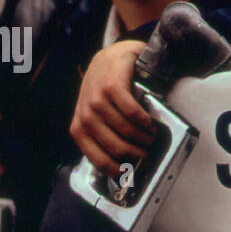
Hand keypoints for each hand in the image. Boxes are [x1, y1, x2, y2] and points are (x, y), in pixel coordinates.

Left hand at [70, 40, 155, 176]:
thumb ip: (104, 135)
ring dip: (142, 137)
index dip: (113, 168)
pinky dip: (143, 120)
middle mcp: (85, 114)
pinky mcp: (111, 86)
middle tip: (146, 152)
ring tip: (151, 136)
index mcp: (79, 127)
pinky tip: (149, 122)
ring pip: (124, 129)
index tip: (127, 173)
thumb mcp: (97, 115)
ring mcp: (96, 99)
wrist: (111, 58)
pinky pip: (131, 111)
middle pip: (114, 146)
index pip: (95, 157)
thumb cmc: (106, 90)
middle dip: (134, 153)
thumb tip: (121, 163)